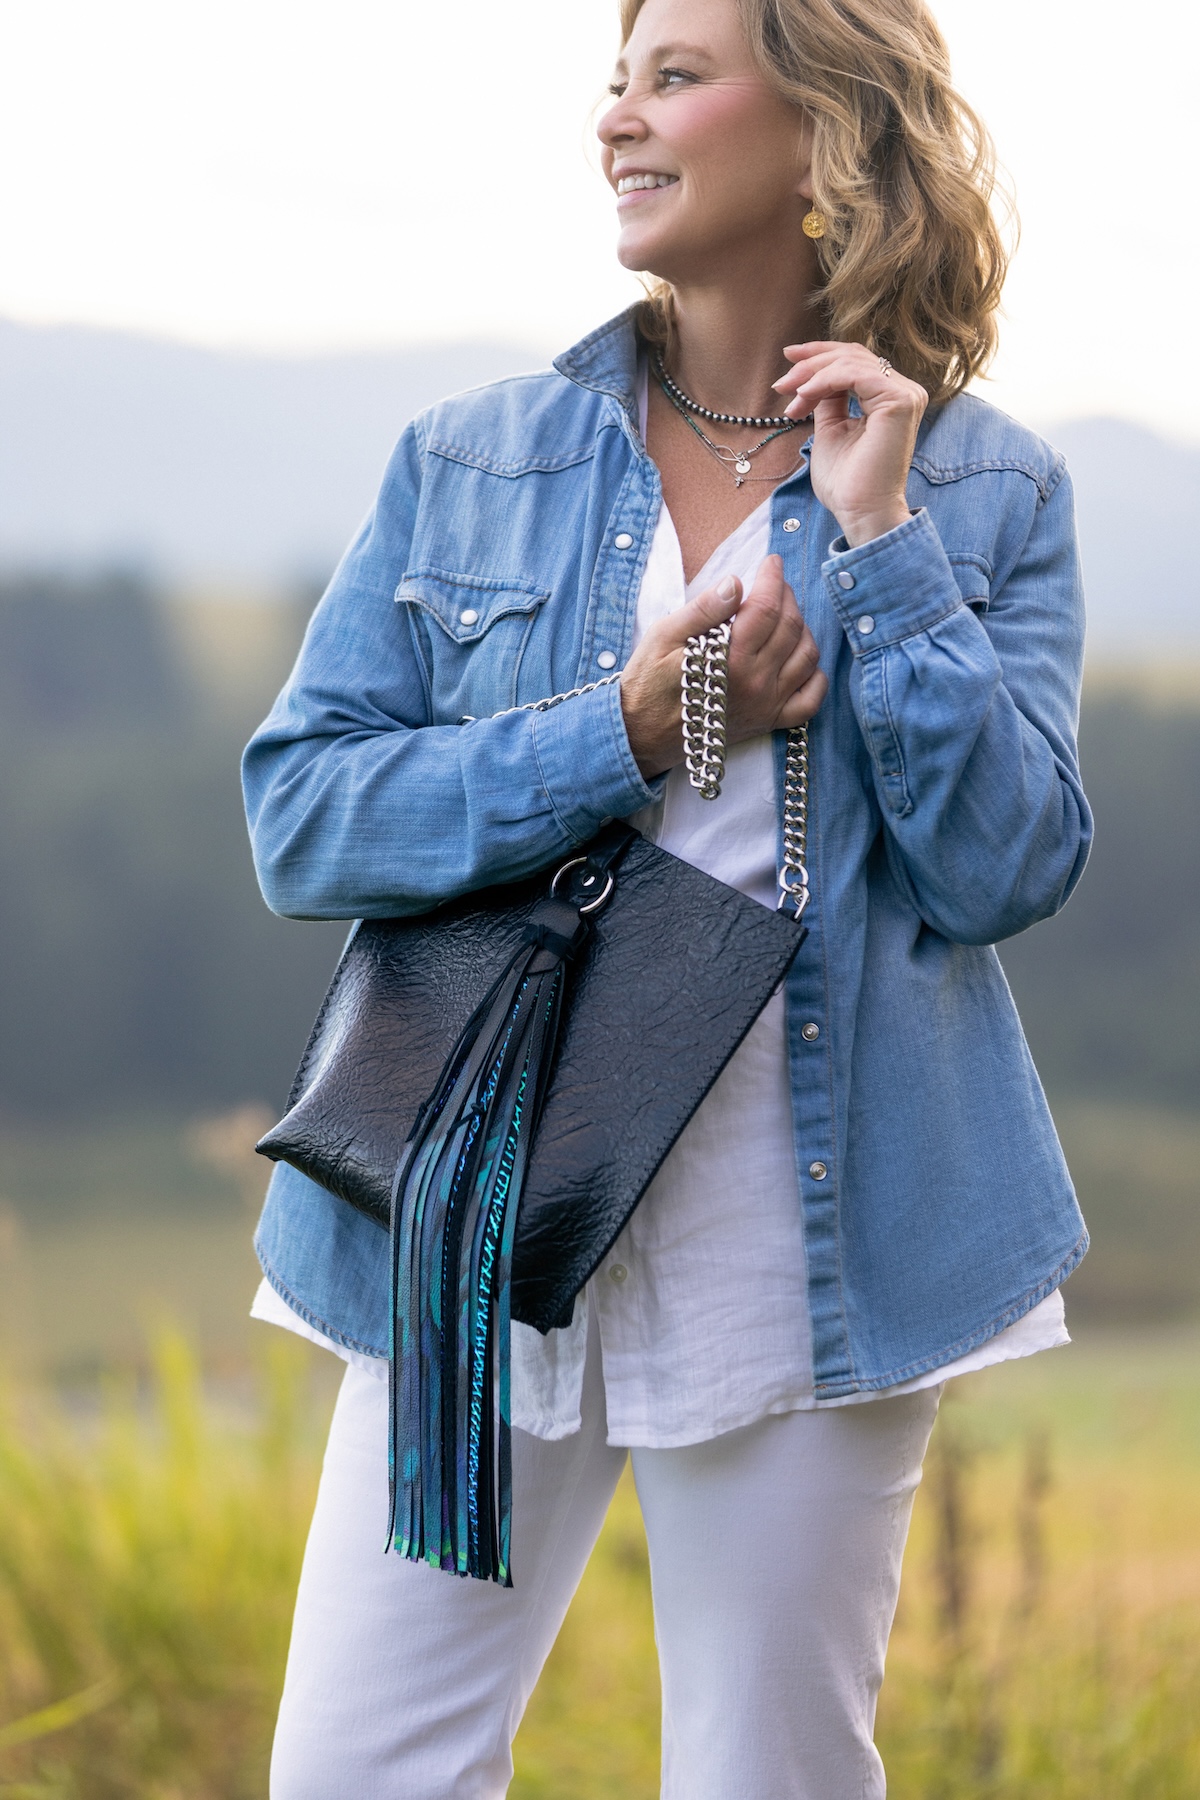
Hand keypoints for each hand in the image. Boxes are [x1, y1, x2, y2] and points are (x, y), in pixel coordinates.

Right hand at [620, 555, 827, 779]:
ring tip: (784, 614)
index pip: (766, 608)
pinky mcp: (769, 722)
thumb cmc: (648, 683)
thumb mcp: (663, 637)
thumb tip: (735, 583)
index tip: (771, 562)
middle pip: (791, 627)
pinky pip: (811, 700)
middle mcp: (756, 683)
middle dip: (787, 596)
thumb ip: (703, 610)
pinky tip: (799, 657)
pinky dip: (815, 675)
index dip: (772, 578)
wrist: (642, 736)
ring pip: (807, 656)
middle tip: (774, 584)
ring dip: (802, 628)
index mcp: (730, 660)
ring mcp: (767, 705)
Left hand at [772, 342, 926, 547]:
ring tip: (788, 395)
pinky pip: (853, 374)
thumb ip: (828, 400)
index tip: (788, 359)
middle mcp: (903, 390)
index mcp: (889, 397)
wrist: (860, 512)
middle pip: (852, 355)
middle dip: (811, 363)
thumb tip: (812, 378)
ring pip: (850, 361)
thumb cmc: (846, 482)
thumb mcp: (830, 430)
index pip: (855, 361)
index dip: (819, 355)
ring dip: (811, 375)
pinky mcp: (899, 401)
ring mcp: (905, 394)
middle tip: (782, 382)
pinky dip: (822, 381)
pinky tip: (803, 397)